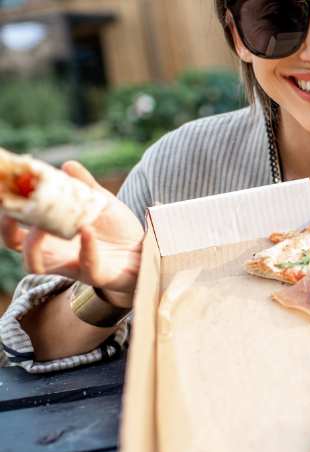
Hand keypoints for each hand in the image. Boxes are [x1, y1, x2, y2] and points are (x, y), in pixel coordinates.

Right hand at [1, 161, 143, 307]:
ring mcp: (71, 265)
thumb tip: (67, 165)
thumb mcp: (100, 202)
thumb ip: (84, 186)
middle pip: (13, 244)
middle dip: (6, 226)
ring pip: (34, 265)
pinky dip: (85, 247)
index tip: (4, 187)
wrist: (143, 250)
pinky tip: (87, 229)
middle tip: (10, 208)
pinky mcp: (95, 275)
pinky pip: (85, 266)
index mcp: (49, 232)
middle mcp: (53, 251)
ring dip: (33, 243)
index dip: (5, 207)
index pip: (15, 222)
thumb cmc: (116, 229)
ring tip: (42, 225)